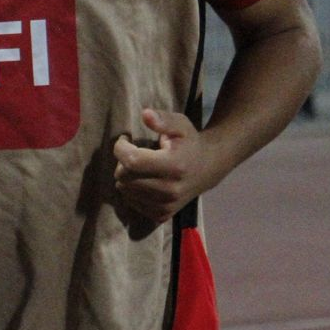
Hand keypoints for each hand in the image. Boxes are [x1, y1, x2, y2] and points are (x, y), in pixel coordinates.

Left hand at [112, 108, 221, 224]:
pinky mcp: (162, 215)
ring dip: (126, 177)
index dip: (121, 148)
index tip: (125, 140)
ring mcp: (166, 206)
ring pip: (125, 191)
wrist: (208, 168)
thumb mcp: (180, 125)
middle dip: (122, 162)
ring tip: (140, 167)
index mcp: (174, 166)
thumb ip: (163, 120)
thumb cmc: (189, 142)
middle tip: (134, 153)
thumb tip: (145, 114)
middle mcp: (170, 190)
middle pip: (124, 177)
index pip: (131, 161)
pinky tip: (143, 180)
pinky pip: (132, 203)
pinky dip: (132, 191)